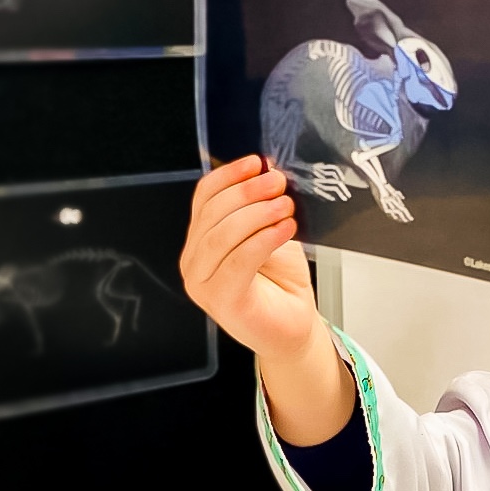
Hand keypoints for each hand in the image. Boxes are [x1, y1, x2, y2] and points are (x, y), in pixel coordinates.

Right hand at [180, 154, 317, 362]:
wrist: (294, 328)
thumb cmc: (282, 284)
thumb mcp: (270, 233)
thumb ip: (261, 208)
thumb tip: (267, 172)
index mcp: (201, 242)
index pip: (203, 199)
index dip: (228, 176)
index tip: (256, 162)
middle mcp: (195, 263)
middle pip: (212, 214)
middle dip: (247, 193)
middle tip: (277, 183)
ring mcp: (203, 284)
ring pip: (222, 235)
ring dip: (256, 214)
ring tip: (285, 206)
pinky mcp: (223, 300)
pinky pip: (239, 261)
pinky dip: (263, 239)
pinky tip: (285, 228)